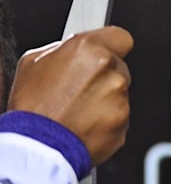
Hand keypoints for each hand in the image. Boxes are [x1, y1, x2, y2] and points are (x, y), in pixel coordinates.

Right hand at [8, 26, 132, 165]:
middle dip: (103, 76)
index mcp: (88, 49)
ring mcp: (120, 97)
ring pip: (119, 93)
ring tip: (76, 111)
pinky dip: (106, 120)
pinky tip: (84, 125)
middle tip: (78, 90)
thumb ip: (60, 51)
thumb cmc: (32, 108)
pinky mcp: (124, 121)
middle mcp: (109, 70)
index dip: (111, 46)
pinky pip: (120, 116)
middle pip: (118, 67)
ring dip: (104, 99)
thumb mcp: (33, 63)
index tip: (105, 53)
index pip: (120, 37)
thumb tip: (71, 51)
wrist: (37, 146)